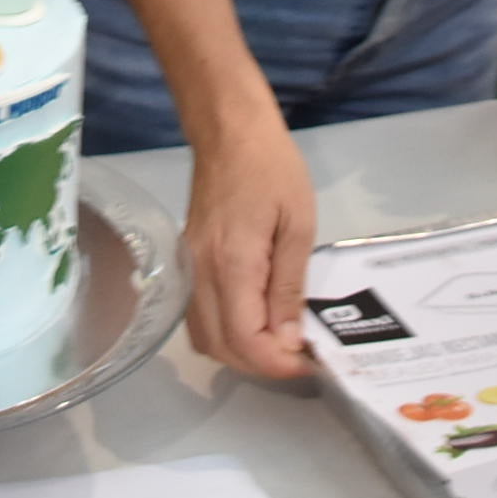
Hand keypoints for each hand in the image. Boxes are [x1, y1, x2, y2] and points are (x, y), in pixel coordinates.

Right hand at [183, 110, 318, 380]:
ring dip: (240, 353)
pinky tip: (253, 323)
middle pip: (221, 348)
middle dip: (261, 365)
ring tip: (279, 343)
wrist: (228, 133)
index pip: (246, 339)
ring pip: (204, 339)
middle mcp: (200, 276)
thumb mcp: (298, 224)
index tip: (309, 360)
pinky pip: (197, 319)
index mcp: (232, 265)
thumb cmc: (272, 170)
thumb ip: (290, 286)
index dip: (277, 363)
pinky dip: (223, 335)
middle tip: (299, 355)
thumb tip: (288, 339)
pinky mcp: (186, 264)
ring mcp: (188, 271)